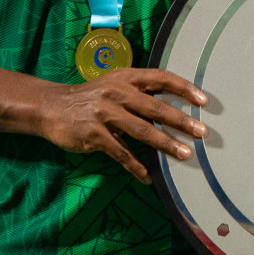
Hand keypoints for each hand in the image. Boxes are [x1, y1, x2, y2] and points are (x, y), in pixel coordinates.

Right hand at [36, 67, 206, 182]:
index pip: (161, 78)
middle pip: (155, 107)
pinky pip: (120, 152)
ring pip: (142, 130)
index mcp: (126, 77)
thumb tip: (173, 108)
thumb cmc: (91, 97)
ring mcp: (105, 113)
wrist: (51, 106)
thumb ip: (140, 93)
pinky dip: (136, 166)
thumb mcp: (114, 85)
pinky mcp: (94, 135)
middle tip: (202, 132)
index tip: (203, 100)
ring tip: (185, 154)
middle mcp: (117, 92)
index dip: (183, 88)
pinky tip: (148, 177)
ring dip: (166, 144)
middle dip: (181, 120)